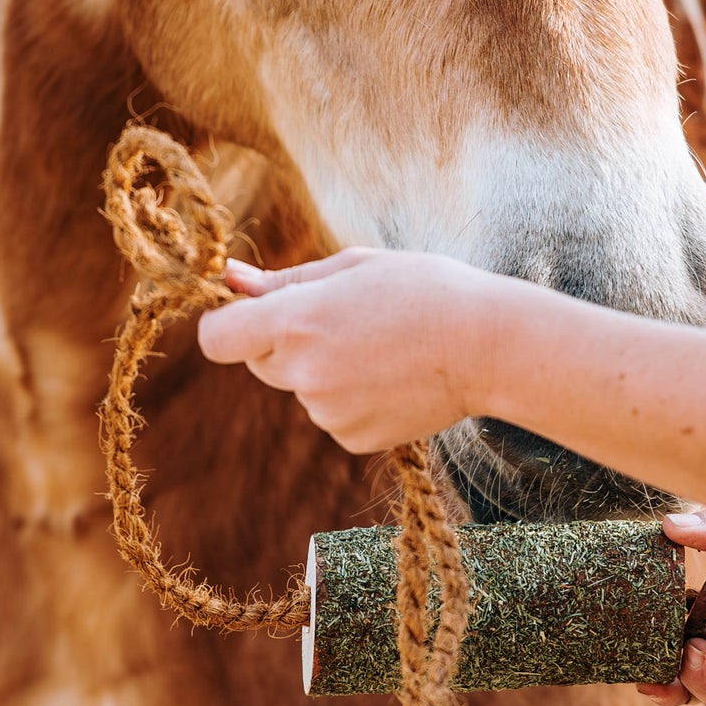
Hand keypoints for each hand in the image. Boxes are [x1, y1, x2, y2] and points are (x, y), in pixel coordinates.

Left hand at [196, 249, 491, 452]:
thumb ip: (285, 280)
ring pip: (301, 388)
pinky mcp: (352, 437)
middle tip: (344, 320)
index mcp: (296, 321)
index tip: (244, 315)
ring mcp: (327, 411)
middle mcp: (303, 372)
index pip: (217, 338)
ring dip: (324, 369)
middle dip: (284, 342)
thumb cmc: (424, 290)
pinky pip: (331, 414)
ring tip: (383, 347)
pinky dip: (351, 398)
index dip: (226, 324)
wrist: (488, 346)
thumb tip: (230, 280)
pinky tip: (393, 378)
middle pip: (259, 361)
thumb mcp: (353, 267)